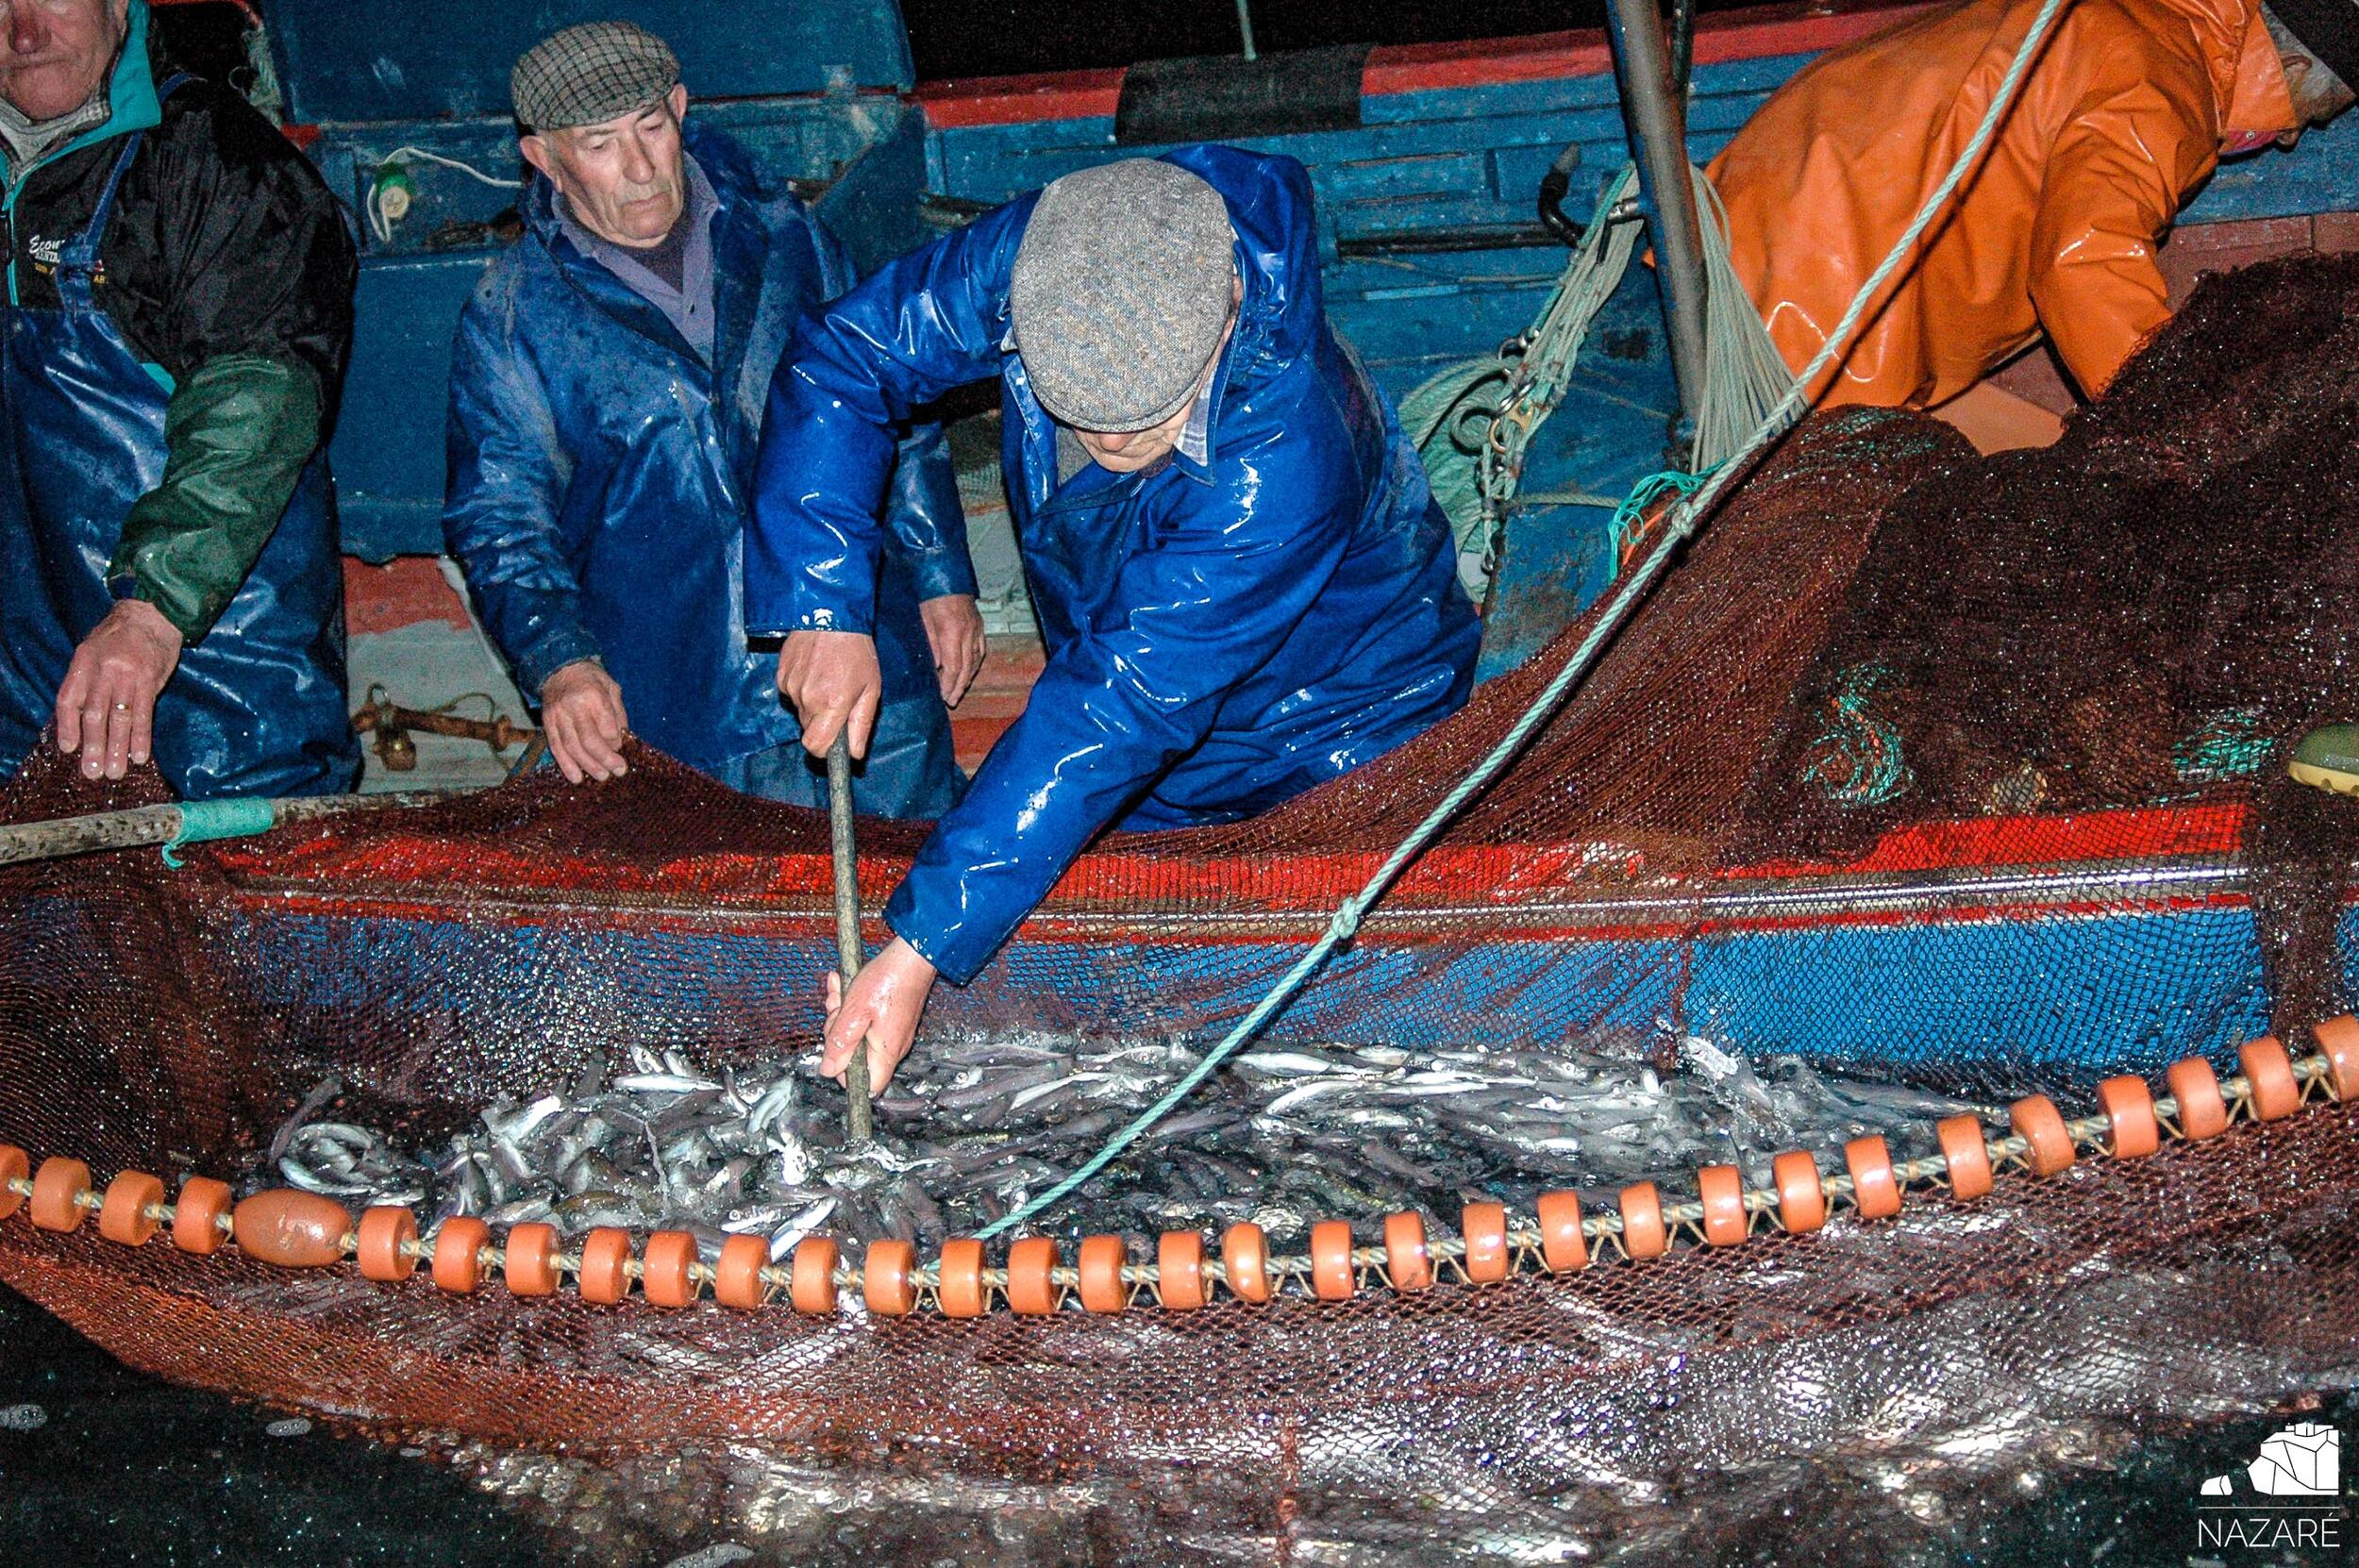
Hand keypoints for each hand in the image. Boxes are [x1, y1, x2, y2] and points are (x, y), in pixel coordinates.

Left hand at [54, 599, 183, 780]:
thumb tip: (80, 718)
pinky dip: (141, 737)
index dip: (67, 727)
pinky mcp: (151, 680)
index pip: (69, 699)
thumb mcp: (93, 650)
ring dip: (117, 748)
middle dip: (93, 746)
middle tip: (93, 772)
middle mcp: (103, 670)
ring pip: (119, 718)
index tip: (69, 749)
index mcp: (83, 662)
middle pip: (94, 714)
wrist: (154, 615)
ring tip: (115, 772)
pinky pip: (144, 714)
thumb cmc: (120, 635)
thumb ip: (86, 680)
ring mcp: (128, 675)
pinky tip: (139, 756)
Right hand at [539, 659, 629, 782]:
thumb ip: (618, 713)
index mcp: (593, 695)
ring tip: (602, 777)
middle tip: (618, 771)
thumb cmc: (590, 678)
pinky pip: (556, 747)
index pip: (607, 727)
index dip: (616, 741)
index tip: (621, 747)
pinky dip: (566, 765)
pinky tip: (576, 777)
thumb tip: (622, 738)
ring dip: (588, 766)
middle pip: (589, 741)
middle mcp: (573, 707)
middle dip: (605, 759)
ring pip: (572, 747)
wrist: (558, 668)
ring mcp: (557, 717)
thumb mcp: (611, 687)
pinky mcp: (547, 724)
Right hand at [776, 628, 880, 758]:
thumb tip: (855, 754)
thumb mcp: (871, 689)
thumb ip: (862, 724)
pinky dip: (801, 688)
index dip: (823, 750)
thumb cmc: (856, 652)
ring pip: (800, 710)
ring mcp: (791, 686)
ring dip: (812, 703)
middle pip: (809, 728)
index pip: (815, 746)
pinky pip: (790, 693)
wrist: (830, 615)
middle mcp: (807, 699)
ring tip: (827, 679)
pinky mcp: (780, 675)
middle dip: (823, 722)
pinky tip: (813, 671)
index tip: (832, 743)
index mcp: (832, 704)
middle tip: (838, 698)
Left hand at [819, 937, 935, 1093]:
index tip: (835, 1050)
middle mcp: (893, 1047)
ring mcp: (893, 1033)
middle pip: (858, 1058)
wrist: (911, 956)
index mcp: (886, 1052)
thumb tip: (828, 1070)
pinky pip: (866, 1021)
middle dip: (839, 1034)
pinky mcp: (891, 1019)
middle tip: (837, 1011)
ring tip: (839, 991)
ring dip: (842, 1015)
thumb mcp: (854, 1012)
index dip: (846, 1074)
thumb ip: (840, 1043)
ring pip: (858, 1035)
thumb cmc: (887, 981)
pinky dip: (852, 1006)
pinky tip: (843, 986)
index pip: (868, 1086)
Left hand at [918, 593, 986, 707]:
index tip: (944, 696)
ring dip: (968, 678)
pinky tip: (970, 672)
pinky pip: (981, 650)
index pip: (953, 666)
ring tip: (960, 691)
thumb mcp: (924, 621)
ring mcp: (977, 629)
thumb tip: (937, 667)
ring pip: (976, 660)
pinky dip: (976, 664)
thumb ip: (932, 646)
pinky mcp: (981, 626)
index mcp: (952, 632)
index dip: (949, 684)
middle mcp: (969, 633)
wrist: (948, 575)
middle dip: (959, 687)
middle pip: (966, 667)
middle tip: (952, 701)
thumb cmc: (930, 596)